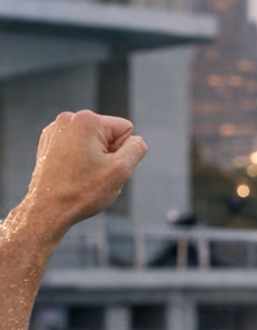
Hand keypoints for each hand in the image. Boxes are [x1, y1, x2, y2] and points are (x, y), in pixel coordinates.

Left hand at [23, 110, 146, 239]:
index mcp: (87, 120)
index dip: (122, 153)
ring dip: (93, 158)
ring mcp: (55, 129)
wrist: (47, 210)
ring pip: (92, 142)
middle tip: (92, 174)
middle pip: (108, 134)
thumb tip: (135, 140)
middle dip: (107, 154)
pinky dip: (77, 159)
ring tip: (80, 175)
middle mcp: (68, 119)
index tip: (104, 168)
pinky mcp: (48, 142)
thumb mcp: (121, 170)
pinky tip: (70, 174)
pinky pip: (76, 146)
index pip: (125, 130)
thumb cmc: (83, 192)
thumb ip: (137, 148)